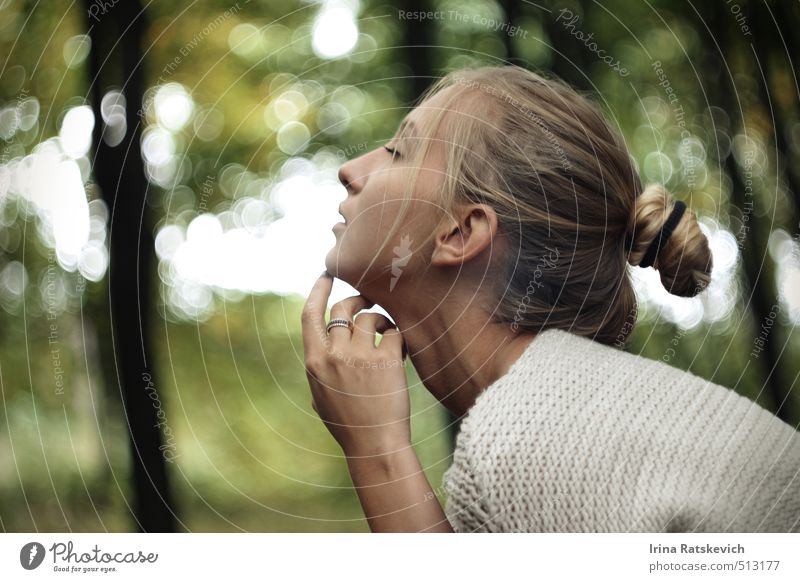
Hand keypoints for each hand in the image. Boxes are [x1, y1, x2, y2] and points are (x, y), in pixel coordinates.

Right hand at [301, 271, 410, 456]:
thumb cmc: (348, 424)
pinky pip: (394, 332)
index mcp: (314, 362)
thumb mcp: (320, 395)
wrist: (374, 446)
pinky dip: (399, 337)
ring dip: (380, 320)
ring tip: (387, 335)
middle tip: (368, 303)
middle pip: (343, 308)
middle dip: (357, 299)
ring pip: (370, 317)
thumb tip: (321, 345)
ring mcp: (361, 357)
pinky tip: (401, 351)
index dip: (317, 290)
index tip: (326, 274)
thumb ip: (320, 367)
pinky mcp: (388, 361)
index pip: (310, 313)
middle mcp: (334, 355)